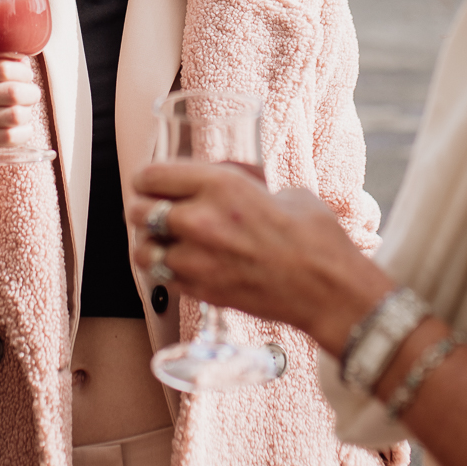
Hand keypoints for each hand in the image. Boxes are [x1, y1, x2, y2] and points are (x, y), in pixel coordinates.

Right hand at [0, 45, 39, 204]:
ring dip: (27, 112)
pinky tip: (21, 127)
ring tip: (24, 108)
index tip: (25, 74)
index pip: (3, 67)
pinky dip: (23, 133)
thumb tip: (20, 53)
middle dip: (30, 92)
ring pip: (13, 115)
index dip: (23, 71)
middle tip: (30, 92)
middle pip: (12, 91)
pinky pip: (7, 137)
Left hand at [126, 161, 391, 350]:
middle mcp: (200, 219)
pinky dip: (166, 271)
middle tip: (155, 212)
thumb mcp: (281, 192)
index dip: (147, 179)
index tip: (150, 183)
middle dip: (144, 210)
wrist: (326, 288)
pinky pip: (162, 278)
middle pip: (139, 211)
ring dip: (150, 244)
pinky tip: (182, 265)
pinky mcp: (200, 289)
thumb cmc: (313, 235)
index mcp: (219, 185)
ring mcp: (196, 259)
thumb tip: (229, 186)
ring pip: (142, 250)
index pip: (153, 176)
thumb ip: (245, 188)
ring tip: (163, 243)